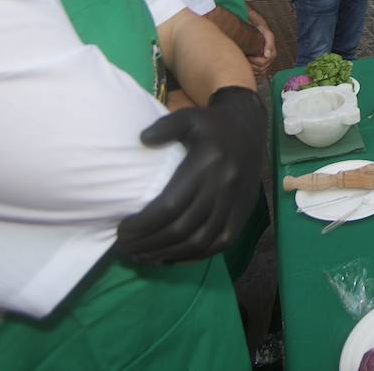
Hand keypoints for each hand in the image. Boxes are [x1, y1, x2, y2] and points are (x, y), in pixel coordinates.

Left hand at [117, 86, 264, 263]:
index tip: (123, 230)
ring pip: (201, 241)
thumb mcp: (189, 117)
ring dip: (169, 254)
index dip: (144, 224)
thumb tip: (143, 140)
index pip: (170, 206)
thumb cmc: (213, 125)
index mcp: (206, 165)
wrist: (251, 128)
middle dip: (150, 243)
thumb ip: (165, 127)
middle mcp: (222, 187)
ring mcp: (236, 203)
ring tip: (144, 256)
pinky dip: (196, 255)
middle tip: (126, 248)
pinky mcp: (244, 212)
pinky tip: (173, 257)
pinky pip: (221, 243)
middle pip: (182, 228)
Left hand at [246, 16, 276, 76]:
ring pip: (259, 72)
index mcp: (272, 53)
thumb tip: (267, 55)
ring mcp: (267, 62)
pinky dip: (252, 72)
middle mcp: (270, 58)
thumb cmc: (261, 29)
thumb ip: (269, 44)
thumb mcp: (266, 34)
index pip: (262, 63)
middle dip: (251, 66)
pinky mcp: (262, 63)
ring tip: (244, 62)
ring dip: (251, 70)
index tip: (247, 56)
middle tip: (243, 60)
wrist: (258, 26)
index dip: (254, 62)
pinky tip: (246, 67)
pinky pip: (258, 73)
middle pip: (261, 69)